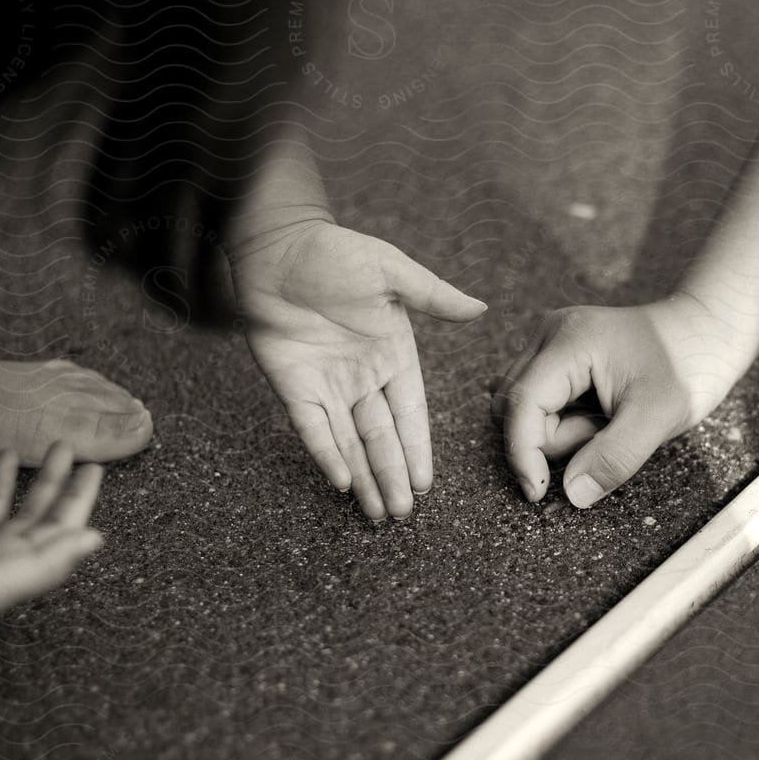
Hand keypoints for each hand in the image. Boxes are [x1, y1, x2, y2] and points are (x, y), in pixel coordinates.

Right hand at [0, 443, 104, 628]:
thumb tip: (94, 539)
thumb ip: (48, 560)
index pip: (56, 531)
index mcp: (10, 572)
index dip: (77, 499)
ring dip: (2, 484)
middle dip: (49, 483)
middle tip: (63, 447)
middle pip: (29, 519)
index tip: (93, 466)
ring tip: (11, 450)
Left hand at [233, 216, 486, 519]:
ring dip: (363, 477)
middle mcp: (363, 378)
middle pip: (381, 438)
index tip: (425, 483)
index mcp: (394, 355)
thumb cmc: (336, 252)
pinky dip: (325, 455)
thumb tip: (480, 308)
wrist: (278, 244)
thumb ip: (433, 296)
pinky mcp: (293, 386)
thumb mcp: (391, 271)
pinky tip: (340, 482)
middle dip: (392, 476)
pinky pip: (312, 429)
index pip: (410, 413)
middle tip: (402, 515)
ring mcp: (328, 385)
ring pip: (349, 442)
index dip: (417, 449)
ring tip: (377, 513)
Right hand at [495, 296, 752, 507]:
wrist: (708, 333)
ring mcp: (551, 342)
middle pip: (516, 407)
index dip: (522, 452)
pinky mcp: (558, 355)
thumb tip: (571, 494)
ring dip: (562, 430)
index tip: (537, 494)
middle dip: (553, 438)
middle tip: (603, 431)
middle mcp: (549, 334)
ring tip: (606, 419)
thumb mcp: (658, 419)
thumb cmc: (688, 367)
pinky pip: (541, 401)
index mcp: (569, 341)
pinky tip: (595, 412)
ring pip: (526, 408)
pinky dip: (564, 419)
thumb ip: (613, 458)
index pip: (521, 402)